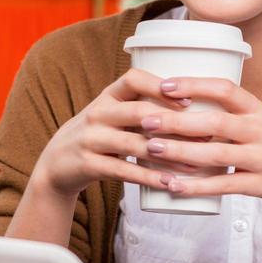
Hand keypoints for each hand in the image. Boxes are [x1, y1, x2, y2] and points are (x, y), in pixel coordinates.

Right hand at [34, 68, 194, 199]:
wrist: (56, 164)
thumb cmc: (98, 137)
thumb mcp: (112, 115)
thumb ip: (142, 108)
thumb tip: (195, 109)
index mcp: (107, 96)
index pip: (133, 79)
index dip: (160, 86)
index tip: (189, 100)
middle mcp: (97, 113)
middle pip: (138, 112)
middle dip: (173, 122)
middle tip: (205, 134)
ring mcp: (90, 138)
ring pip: (134, 144)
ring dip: (168, 154)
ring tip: (196, 163)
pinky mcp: (88, 164)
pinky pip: (124, 171)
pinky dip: (150, 178)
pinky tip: (171, 183)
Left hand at [140, 77, 261, 220]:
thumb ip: (233, 114)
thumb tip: (189, 104)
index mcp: (259, 110)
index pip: (225, 89)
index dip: (194, 85)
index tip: (165, 84)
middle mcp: (260, 131)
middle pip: (214, 121)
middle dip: (177, 120)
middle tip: (146, 119)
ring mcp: (261, 159)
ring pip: (216, 154)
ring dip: (181, 151)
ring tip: (151, 148)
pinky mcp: (261, 185)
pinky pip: (224, 186)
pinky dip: (197, 186)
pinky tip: (174, 186)